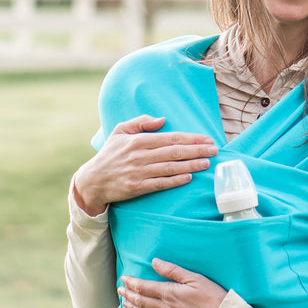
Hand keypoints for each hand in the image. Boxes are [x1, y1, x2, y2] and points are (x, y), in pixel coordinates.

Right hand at [71, 116, 217, 215]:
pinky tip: (189, 177)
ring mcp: (138, 172)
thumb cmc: (109, 155)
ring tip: (207, 162)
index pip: (170, 138)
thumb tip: (163, 119)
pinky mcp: (137, 187)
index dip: (190, 138)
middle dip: (196, 150)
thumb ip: (140, 122)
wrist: (93, 181)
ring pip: (170, 168)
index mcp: (137, 141)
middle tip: (214, 149)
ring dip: (191, 165)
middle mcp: (139, 156)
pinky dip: (176, 180)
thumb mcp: (120, 131)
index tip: (206, 138)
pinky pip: (160, 183)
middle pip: (174, 152)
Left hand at [118, 258, 227, 307]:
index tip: (124, 279)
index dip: (132, 283)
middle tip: (120, 290)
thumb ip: (173, 270)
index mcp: (170, 293)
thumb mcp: (195, 278)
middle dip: (129, 295)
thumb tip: (155, 262)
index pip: (144, 287)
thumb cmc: (214, 298)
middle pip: (142, 302)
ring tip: (125, 304)